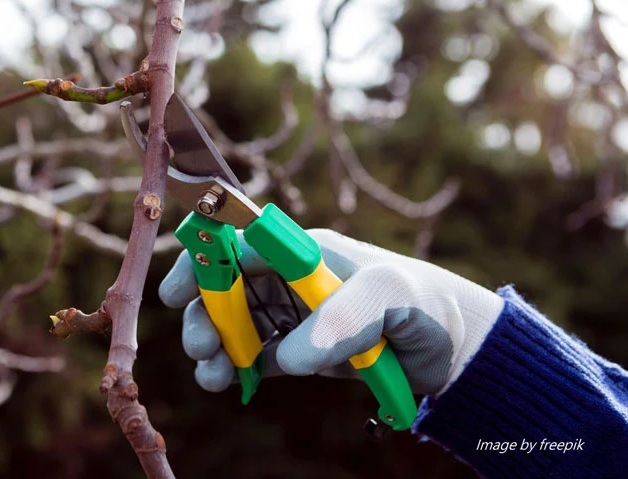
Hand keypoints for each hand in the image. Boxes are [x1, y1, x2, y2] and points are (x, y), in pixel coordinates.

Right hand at [159, 229, 503, 395]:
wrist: (450, 346)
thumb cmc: (421, 301)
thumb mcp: (388, 296)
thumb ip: (341, 318)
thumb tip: (289, 357)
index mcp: (301, 250)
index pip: (238, 244)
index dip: (201, 262)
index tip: (177, 292)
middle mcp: (287, 278)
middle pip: (225, 287)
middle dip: (203, 314)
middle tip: (201, 346)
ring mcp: (290, 314)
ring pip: (232, 324)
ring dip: (213, 345)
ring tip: (212, 374)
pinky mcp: (297, 349)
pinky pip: (253, 356)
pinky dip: (234, 369)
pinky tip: (228, 383)